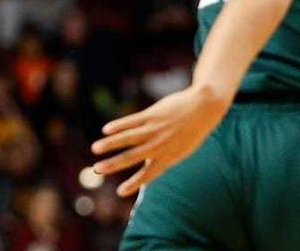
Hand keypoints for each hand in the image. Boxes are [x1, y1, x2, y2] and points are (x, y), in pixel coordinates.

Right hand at [91, 84, 229, 196]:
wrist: (204, 107)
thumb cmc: (190, 132)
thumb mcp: (180, 151)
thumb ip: (161, 160)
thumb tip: (144, 172)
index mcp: (168, 157)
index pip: (148, 174)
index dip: (134, 184)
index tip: (119, 192)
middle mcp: (160, 145)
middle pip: (132, 156)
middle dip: (113, 164)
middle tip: (97, 170)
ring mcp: (155, 129)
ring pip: (129, 138)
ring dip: (111, 143)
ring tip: (95, 149)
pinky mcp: (152, 114)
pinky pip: (132, 121)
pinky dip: (118, 125)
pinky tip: (106, 130)